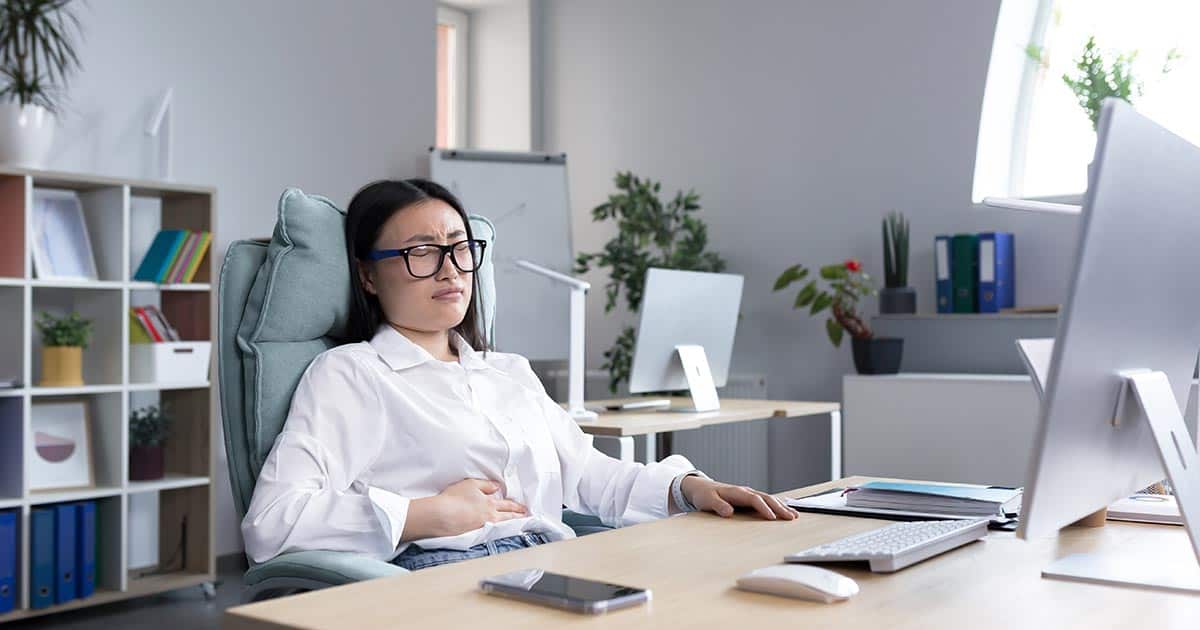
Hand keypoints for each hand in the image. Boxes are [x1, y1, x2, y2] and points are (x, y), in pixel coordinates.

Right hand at [404, 478, 527, 540]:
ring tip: (517, 526)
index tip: (524, 508)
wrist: (441, 515)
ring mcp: (482, 527)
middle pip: (507, 517)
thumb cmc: (454, 498)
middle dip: (518, 516)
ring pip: (501, 526)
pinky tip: (498, 533)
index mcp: (489, 503)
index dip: (517, 506)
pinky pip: (490, 533)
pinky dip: (498, 533)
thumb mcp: (471, 484)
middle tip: (526, 518)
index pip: (507, 505)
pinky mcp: (474, 535)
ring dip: (511, 525)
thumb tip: (497, 488)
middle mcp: (489, 517)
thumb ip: (486, 485)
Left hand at [680, 476, 798, 520]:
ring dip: (781, 507)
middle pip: (766, 498)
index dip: (763, 508)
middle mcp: (745, 491)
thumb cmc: (704, 495)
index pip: (754, 499)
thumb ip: (718, 506)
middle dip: (779, 508)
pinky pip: (766, 501)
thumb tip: (729, 511)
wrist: (701, 488)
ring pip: (769, 499)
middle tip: (791, 518)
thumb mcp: (707, 501)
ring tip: (794, 516)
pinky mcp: (749, 498)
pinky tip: (785, 511)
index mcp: (737, 492)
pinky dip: (777, 506)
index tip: (772, 518)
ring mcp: (748, 494)